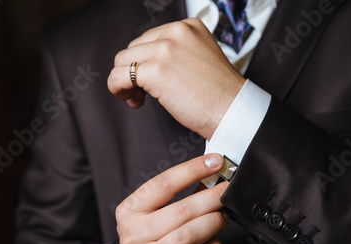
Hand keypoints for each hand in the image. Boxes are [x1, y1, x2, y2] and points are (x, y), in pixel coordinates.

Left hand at [108, 18, 245, 139]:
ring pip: (122, 61)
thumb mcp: (199, 59)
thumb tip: (145, 63)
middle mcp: (176, 32)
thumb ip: (176, 53)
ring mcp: (165, 50)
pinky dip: (118, 90)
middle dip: (134, 71)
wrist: (233, 111)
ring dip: (125, 81)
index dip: (145, 61)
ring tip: (140, 98)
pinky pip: (118, 77)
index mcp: (188, 26)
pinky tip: (134, 101)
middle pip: (133, 49)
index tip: (152, 81)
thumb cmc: (218, 94)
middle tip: (145, 93)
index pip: (149, 38)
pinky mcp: (156, 71)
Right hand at [115, 154, 229, 243]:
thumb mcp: (154, 213)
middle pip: (183, 211)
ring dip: (215, 222)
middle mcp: (133, 237)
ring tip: (222, 217)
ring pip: (191, 236)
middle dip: (212, 198)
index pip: (164, 184)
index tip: (217, 162)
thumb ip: (179, 194)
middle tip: (227, 193)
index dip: (194, 169)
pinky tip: (214, 242)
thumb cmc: (152, 239)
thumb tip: (214, 172)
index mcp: (129, 212)